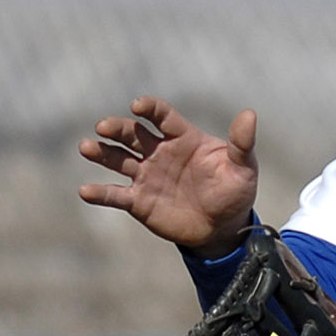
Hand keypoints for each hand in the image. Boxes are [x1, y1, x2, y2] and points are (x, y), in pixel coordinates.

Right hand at [78, 98, 261, 254]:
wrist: (222, 228)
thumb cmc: (234, 192)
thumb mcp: (243, 168)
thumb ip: (241, 143)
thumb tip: (249, 115)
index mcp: (183, 138)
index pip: (162, 117)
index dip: (150, 109)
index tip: (138, 106)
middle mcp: (159, 153)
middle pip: (133, 134)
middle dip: (117, 129)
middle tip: (103, 127)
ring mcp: (146, 176)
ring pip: (118, 160)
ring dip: (101, 153)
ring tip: (86, 147)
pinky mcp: (139, 201)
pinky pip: (116, 195)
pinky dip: (100, 193)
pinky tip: (85, 190)